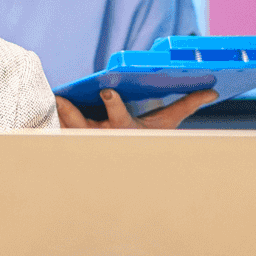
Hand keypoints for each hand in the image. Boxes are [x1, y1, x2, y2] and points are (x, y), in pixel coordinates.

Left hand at [55, 88, 219, 129]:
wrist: (135, 165)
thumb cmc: (151, 139)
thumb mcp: (167, 122)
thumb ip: (187, 104)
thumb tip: (212, 90)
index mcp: (125, 129)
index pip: (119, 116)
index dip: (112, 103)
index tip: (107, 89)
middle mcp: (103, 135)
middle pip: (84, 124)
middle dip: (73, 113)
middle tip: (63, 99)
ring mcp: (87, 138)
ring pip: (67, 127)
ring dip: (56, 115)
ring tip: (47, 99)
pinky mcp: (75, 138)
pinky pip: (59, 130)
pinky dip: (51, 120)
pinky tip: (43, 106)